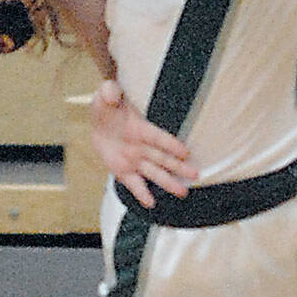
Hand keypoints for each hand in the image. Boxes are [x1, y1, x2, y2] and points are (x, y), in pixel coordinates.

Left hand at [89, 79, 197, 207]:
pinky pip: (134, 184)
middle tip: (196, 174)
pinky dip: (141, 193)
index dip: (170, 144)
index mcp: (140, 128)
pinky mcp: (124, 171)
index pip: (158, 137)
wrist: (99, 122)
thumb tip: (111, 93)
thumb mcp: (105, 95)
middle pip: (163, 158)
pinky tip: (150, 204)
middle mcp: (141, 147)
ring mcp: (135, 160)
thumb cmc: (107, 106)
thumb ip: (110, 92)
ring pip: (154, 173)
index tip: (186, 151)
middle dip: (179, 167)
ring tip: (182, 192)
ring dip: (168, 182)